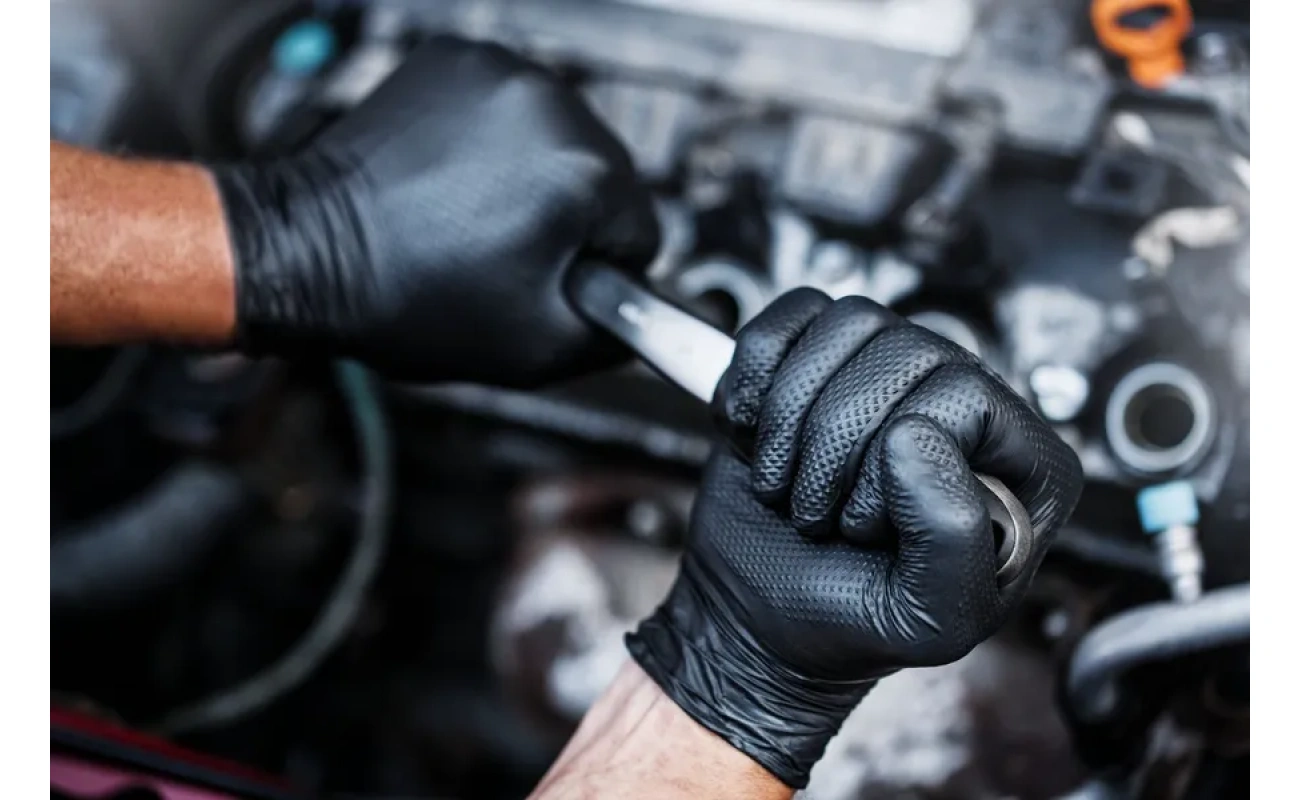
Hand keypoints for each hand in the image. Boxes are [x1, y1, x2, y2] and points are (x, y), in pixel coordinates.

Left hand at [212, 37, 658, 385]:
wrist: (308, 250)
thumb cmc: (405, 295)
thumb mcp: (536, 349)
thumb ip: (615, 334)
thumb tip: (645, 312)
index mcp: (581, 172)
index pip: (640, 231)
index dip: (592, 271)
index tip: (545, 280)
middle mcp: (549, 106)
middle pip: (602, 180)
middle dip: (562, 220)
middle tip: (499, 252)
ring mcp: (500, 76)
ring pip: (559, 143)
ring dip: (530, 178)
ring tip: (469, 216)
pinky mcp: (458, 62)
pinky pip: (508, 111)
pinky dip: (490, 144)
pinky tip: (451, 179)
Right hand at [626, 289, 1082, 787]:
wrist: (761, 615)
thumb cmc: (855, 620)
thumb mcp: (930, 619)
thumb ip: (954, 540)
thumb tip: (915, 433)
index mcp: (1021, 463)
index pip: (967, 394)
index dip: (898, 461)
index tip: (865, 524)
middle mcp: (962, 400)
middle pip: (903, 350)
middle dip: (833, 446)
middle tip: (817, 514)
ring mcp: (888, 371)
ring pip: (848, 321)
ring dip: (789, 417)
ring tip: (790, 480)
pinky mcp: (818, 358)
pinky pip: (789, 316)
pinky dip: (753, 380)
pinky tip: (758, 437)